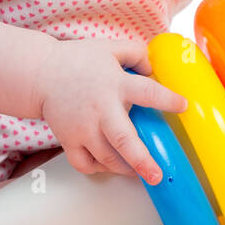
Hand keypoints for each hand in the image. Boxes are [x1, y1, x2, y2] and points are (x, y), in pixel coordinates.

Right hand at [34, 38, 188, 184]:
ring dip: (125, 169)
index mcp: (114, 84)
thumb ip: (137, 54)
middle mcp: (100, 109)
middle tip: (157, 176)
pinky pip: (85, 164)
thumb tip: (155, 69)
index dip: (167, 100)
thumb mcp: (110, 48)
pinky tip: (109, 164)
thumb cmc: (78, 61)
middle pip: (123, 140)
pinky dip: (98, 169)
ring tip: (139, 171)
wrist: (41, 74)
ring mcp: (83, 128)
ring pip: (106, 158)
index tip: (183, 105)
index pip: (146, 93)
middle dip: (142, 160)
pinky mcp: (69, 140)